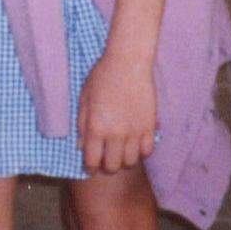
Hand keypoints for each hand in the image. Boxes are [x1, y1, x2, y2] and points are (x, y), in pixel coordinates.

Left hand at [77, 51, 156, 172]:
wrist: (128, 63)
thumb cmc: (102, 77)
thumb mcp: (84, 99)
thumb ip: (82, 125)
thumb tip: (80, 146)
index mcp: (96, 127)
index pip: (92, 161)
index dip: (90, 167)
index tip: (90, 166)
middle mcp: (115, 134)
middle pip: (113, 166)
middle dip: (107, 165)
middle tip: (106, 158)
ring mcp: (135, 132)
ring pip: (131, 161)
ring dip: (124, 159)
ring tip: (121, 150)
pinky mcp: (150, 126)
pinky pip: (147, 151)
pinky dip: (141, 151)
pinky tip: (135, 143)